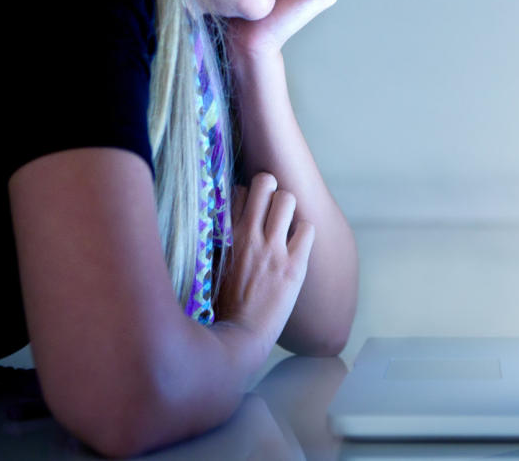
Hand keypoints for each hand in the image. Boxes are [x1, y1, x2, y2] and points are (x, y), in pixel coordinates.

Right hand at [215, 172, 315, 349]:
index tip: (250, 206)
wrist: (240, 336)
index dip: (247, 194)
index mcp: (224, 236)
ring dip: (289, 208)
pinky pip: (308, 228)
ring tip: (286, 224)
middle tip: (272, 205)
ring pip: (288, 199)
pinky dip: (305, 233)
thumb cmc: (222, 303)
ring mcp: (272, 250)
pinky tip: (297, 245)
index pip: (238, 190)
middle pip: (265, 182)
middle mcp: (248, 236)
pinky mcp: (294, 265)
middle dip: (271, 187)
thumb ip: (217, 239)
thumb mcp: (210, 264)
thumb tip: (220, 218)